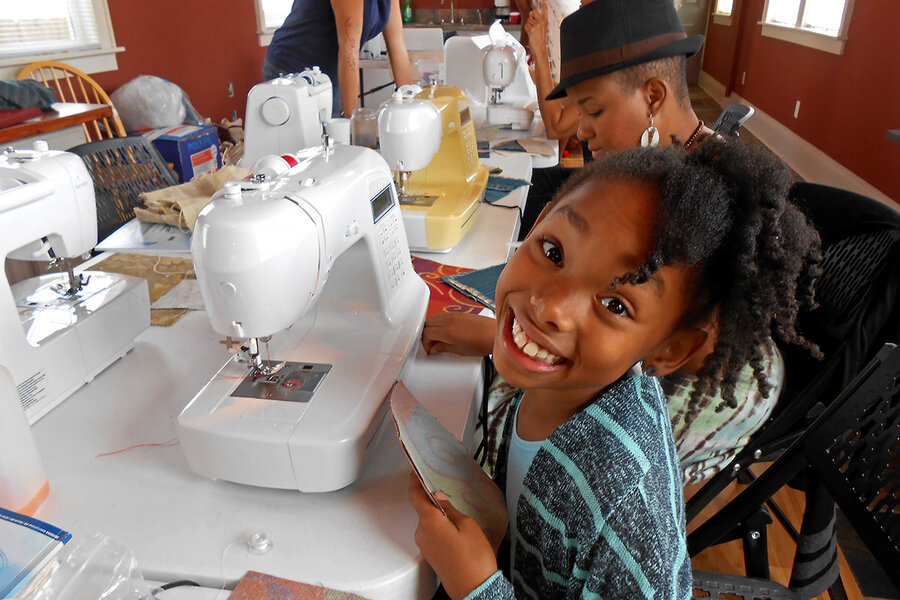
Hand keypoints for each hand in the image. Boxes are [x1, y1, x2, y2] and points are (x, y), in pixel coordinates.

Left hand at [409, 473, 498, 599]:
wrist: (474, 589)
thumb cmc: (474, 559)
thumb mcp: (467, 526)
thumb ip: (450, 508)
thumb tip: (438, 496)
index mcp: (430, 522)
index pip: (416, 495)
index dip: (415, 480)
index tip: (416, 470)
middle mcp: (422, 533)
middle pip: (422, 508)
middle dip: (433, 499)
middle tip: (447, 489)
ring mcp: (424, 545)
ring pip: (428, 521)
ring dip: (438, 514)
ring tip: (458, 514)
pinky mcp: (430, 554)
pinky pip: (431, 533)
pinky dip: (440, 527)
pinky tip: (455, 530)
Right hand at [422, 313, 495, 356]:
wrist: (496, 334)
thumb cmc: (482, 343)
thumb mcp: (460, 350)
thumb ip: (444, 348)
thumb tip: (435, 348)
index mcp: (447, 331)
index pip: (426, 334)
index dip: (425, 343)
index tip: (430, 350)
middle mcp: (449, 320)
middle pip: (428, 324)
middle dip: (426, 335)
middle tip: (432, 345)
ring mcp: (454, 315)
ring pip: (434, 318)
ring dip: (432, 327)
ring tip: (438, 338)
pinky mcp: (460, 313)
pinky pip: (443, 315)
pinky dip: (440, 322)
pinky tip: (446, 331)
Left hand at [524, 2, 548, 57]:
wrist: (540, 49)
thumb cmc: (540, 40)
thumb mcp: (542, 28)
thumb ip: (537, 20)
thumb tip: (531, 13)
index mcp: (545, 21)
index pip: (545, 10)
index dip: (544, 4)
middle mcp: (542, 22)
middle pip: (533, 12)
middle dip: (531, 17)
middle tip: (533, 24)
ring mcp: (537, 25)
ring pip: (528, 20)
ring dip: (528, 25)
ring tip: (532, 32)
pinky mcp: (532, 29)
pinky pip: (526, 26)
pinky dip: (526, 30)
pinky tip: (530, 34)